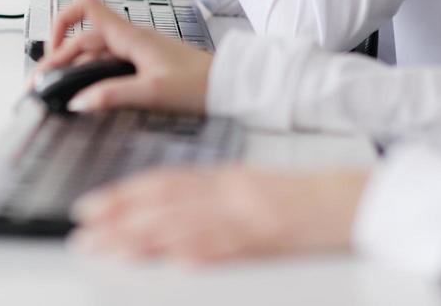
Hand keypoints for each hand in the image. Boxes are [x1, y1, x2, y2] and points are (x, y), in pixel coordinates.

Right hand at [36, 0, 211, 112]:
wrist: (231, 85)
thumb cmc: (201, 84)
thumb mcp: (153, 93)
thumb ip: (113, 95)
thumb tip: (78, 102)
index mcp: (130, 36)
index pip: (86, 7)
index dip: (61, 21)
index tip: (49, 50)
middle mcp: (131, 38)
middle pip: (83, 37)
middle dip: (58, 58)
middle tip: (41, 85)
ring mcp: (138, 50)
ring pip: (95, 52)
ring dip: (73, 67)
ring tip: (57, 90)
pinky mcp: (145, 63)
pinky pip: (108, 62)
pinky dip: (91, 74)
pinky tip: (87, 91)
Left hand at [71, 166, 370, 262]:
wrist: (359, 197)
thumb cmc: (311, 199)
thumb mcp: (256, 190)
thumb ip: (216, 199)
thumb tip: (174, 221)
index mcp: (228, 179)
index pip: (166, 183)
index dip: (124, 194)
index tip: (91, 207)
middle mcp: (232, 192)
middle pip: (165, 203)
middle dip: (118, 218)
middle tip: (82, 232)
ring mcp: (251, 215)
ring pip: (186, 224)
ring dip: (142, 238)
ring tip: (108, 250)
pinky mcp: (271, 238)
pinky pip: (230, 246)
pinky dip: (201, 252)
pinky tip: (176, 261)